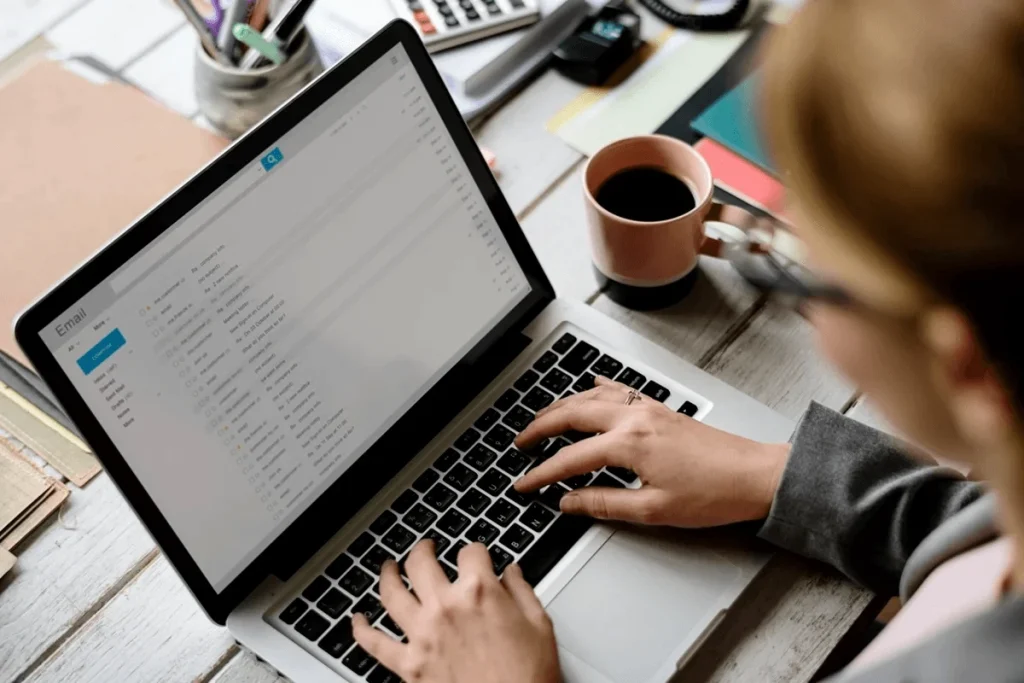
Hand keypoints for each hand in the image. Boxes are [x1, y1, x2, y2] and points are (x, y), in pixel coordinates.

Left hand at [352, 541, 560, 682]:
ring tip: (388, 567)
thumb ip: (522, 592)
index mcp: (479, 593)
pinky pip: (374, 643)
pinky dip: (361, 630)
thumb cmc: (528, 677)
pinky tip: (357, 620)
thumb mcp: (539, 626)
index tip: (477, 557)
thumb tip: (513, 573)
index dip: (475, 551)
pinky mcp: (410, 665)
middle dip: (423, 549)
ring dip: (388, 575)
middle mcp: (446, 608)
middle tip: (425, 548)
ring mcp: (423, 636)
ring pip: (391, 594)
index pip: (470, 552)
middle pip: (421, 563)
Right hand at [514, 377, 788, 526]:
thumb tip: (569, 502)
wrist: (755, 476)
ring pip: (590, 397)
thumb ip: (604, 504)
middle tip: (520, 443)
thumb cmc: (714, 494)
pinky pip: (618, 389)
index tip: (524, 484)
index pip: (570, 460)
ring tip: (542, 419)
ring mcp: (648, 409)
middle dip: (540, 427)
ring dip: (561, 406)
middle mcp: (634, 419)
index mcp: (629, 445)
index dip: (541, 474)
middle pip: (571, 415)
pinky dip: (595, 389)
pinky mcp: (660, 409)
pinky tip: (589, 388)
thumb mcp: (653, 511)